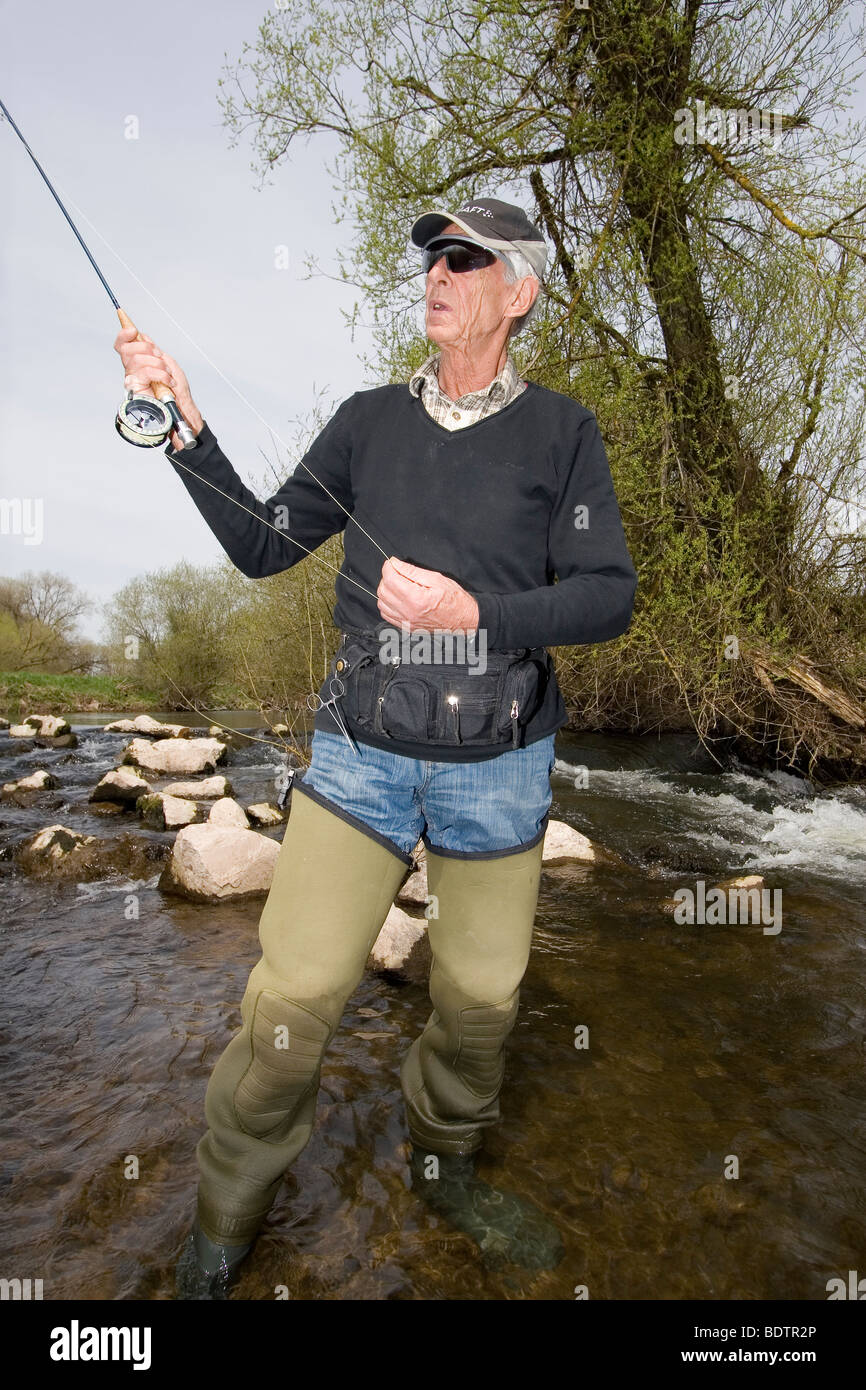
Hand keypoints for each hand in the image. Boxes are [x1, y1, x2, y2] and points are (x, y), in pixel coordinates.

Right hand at [113, 326, 203, 447]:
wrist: (181, 407)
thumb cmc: (176, 389)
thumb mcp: (167, 363)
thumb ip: (153, 350)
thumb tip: (142, 336)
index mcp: (138, 362)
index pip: (122, 345)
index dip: (124, 335)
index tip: (132, 330)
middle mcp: (132, 370)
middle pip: (127, 349)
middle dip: (146, 348)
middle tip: (159, 357)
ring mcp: (132, 379)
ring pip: (137, 359)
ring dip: (157, 363)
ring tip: (167, 374)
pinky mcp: (136, 389)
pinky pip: (144, 372)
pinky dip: (160, 374)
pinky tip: (168, 382)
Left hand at [377, 556, 479, 632]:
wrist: (464, 621)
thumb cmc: (455, 600)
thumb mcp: (437, 579)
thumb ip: (413, 571)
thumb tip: (395, 564)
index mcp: (417, 599)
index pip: (390, 580)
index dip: (388, 567)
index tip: (392, 563)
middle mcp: (409, 612)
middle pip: (383, 591)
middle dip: (386, 578)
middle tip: (397, 572)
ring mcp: (406, 622)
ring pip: (382, 603)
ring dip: (386, 591)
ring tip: (398, 585)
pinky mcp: (406, 627)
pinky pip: (386, 615)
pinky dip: (387, 604)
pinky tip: (397, 598)